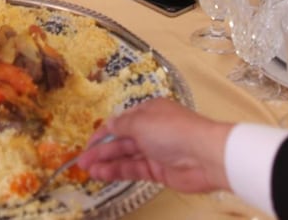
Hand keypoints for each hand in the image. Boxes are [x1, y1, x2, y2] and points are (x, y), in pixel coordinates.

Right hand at [77, 98, 232, 193]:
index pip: (120, 122)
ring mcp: (155, 152)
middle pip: (120, 141)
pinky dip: (118, 172)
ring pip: (125, 157)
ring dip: (106, 163)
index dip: (102, 132)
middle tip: (82, 161)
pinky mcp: (158, 171)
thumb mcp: (141, 122)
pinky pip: (134, 170)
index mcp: (148, 112)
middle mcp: (150, 130)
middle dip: (100, 150)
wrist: (205, 155)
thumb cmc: (174, 130)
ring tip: (88, 170)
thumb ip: (121, 125)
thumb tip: (108, 125)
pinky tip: (103, 174)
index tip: (87, 143)